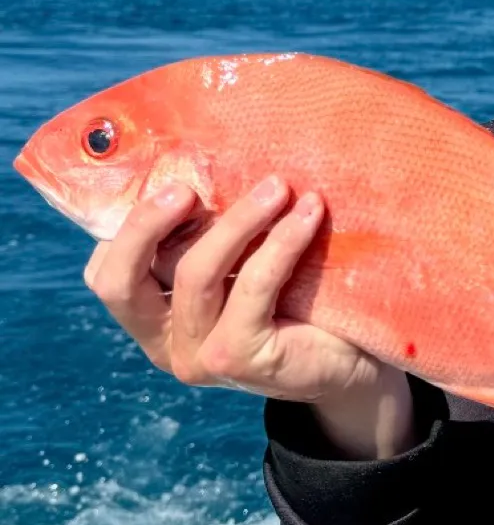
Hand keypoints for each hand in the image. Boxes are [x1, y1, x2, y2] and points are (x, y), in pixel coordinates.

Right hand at [83, 175, 413, 458]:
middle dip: (145, 225)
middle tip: (187, 188)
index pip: (107, 276)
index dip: (124, 229)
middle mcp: (165, 345)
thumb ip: (213, 238)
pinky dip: (281, 242)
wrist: (355, 361)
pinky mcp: (239, 359)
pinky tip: (308, 215)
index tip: (169, 184)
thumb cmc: (300, 304)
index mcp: (155, 320)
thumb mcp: (245, 266)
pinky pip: (253, 285)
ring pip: (197, 274)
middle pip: (122, 283)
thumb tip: (209, 164)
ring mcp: (198, 358)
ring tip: (279, 186)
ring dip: (239, 220)